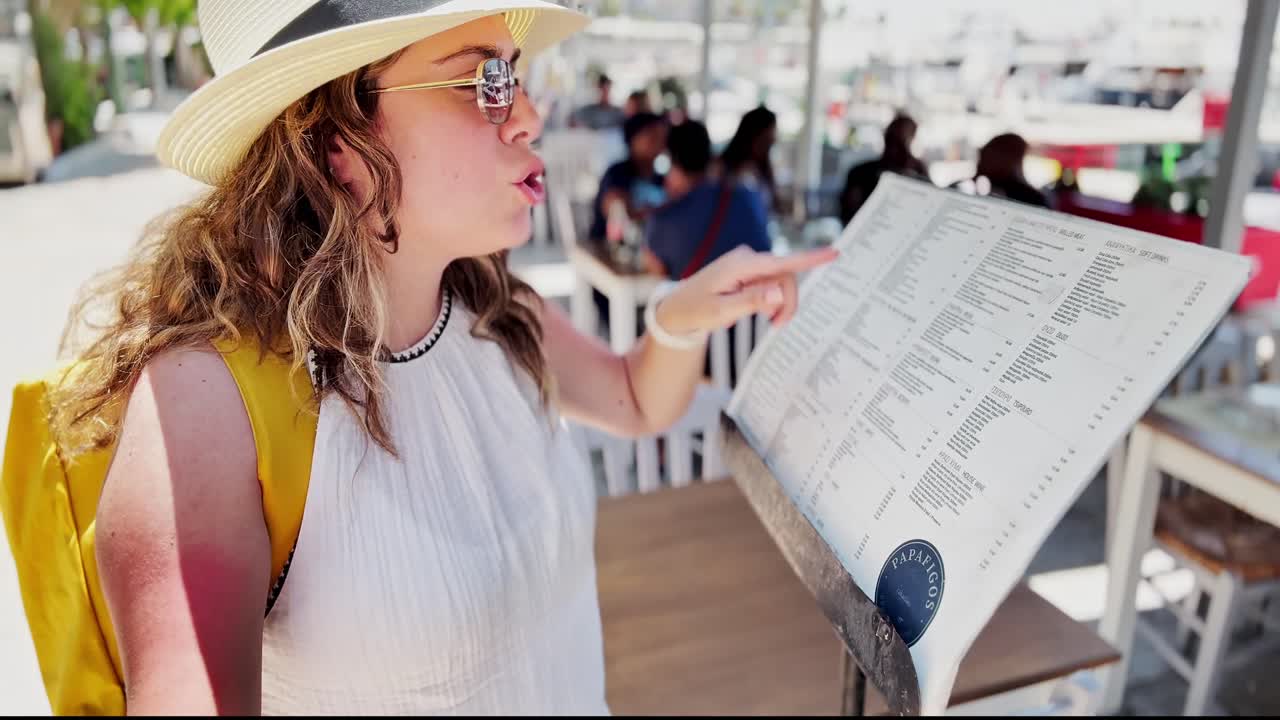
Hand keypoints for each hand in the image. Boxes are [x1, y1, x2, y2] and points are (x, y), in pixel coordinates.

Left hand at [655, 246, 839, 335]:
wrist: (676, 309)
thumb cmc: (695, 311)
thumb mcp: (722, 312)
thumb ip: (752, 301)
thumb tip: (779, 293)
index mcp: (740, 266)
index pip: (781, 262)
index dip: (810, 259)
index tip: (834, 253)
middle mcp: (747, 259)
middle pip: (785, 277)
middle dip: (787, 302)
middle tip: (777, 326)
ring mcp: (749, 264)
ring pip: (781, 282)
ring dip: (781, 303)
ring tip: (769, 322)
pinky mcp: (749, 272)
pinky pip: (772, 283)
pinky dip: (773, 300)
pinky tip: (763, 313)